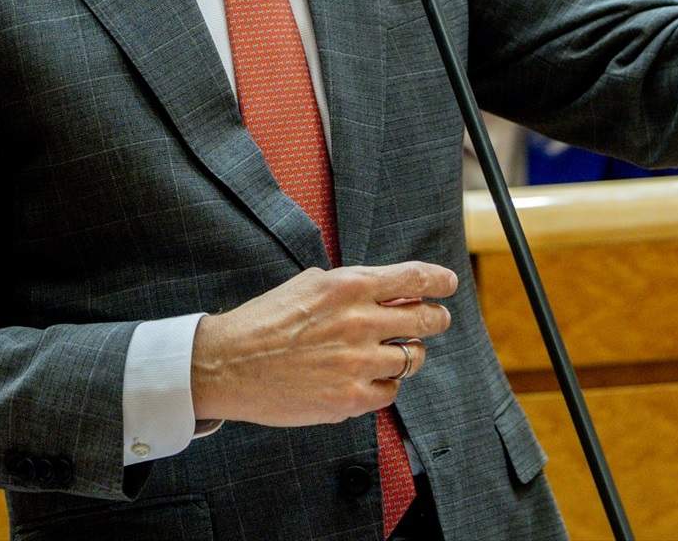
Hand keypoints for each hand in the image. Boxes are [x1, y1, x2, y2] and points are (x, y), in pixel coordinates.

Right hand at [190, 262, 457, 426]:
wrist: (228, 364)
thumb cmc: (264, 322)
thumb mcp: (308, 284)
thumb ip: (351, 285)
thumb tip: (388, 290)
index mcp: (348, 286)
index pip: (414, 279)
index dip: (439, 281)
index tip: (449, 284)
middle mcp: (359, 322)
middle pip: (426, 320)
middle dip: (435, 319)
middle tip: (435, 320)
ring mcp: (358, 362)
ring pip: (411, 358)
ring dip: (406, 355)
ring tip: (389, 353)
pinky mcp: (350, 398)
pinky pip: (390, 391)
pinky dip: (384, 384)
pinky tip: (366, 378)